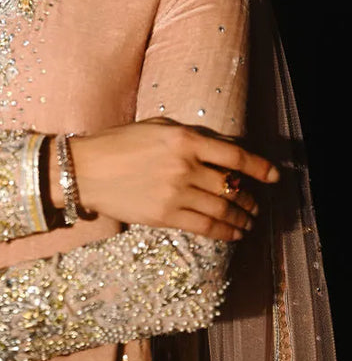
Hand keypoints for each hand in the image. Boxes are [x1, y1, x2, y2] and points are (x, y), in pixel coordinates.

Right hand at [56, 119, 279, 240]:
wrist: (85, 169)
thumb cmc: (119, 142)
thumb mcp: (157, 126)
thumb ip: (192, 135)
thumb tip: (224, 149)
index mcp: (185, 139)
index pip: (235, 155)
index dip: (261, 167)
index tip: (274, 176)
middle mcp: (184, 166)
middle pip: (231, 186)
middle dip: (250, 198)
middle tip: (257, 204)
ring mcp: (175, 193)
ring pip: (222, 210)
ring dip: (243, 218)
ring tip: (250, 221)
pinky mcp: (164, 216)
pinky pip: (205, 227)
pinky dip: (225, 232)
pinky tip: (234, 234)